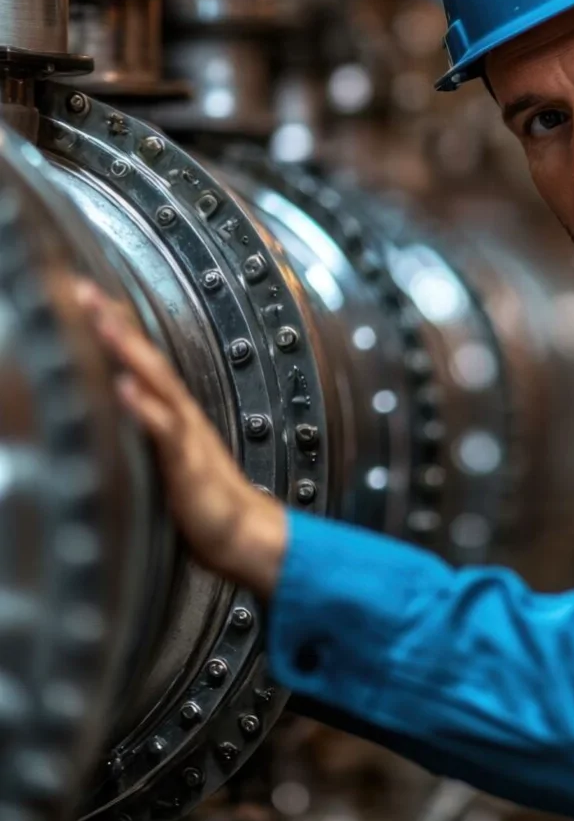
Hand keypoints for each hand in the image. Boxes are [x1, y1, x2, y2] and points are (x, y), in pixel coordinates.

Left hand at [74, 279, 287, 599]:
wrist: (243, 531)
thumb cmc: (205, 497)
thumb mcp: (171, 455)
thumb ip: (151, 428)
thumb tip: (121, 406)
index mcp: (176, 410)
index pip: (143, 359)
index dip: (118, 325)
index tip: (88, 294)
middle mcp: (181, 413)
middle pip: (147, 358)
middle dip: (116, 322)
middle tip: (84, 289)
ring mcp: (185, 434)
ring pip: (156, 383)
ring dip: (129, 351)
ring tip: (103, 322)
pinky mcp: (187, 461)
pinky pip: (165, 430)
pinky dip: (144, 407)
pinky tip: (124, 387)